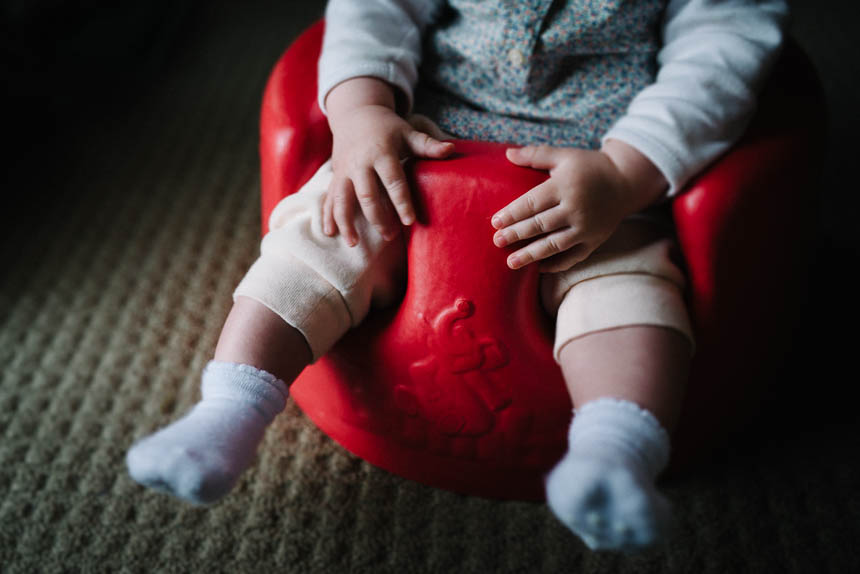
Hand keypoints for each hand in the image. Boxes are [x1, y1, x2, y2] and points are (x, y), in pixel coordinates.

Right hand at [323, 83, 453, 245]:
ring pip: (342, 199)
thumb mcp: (407, 133)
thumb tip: (451, 149)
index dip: (401, 202)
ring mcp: (344, 171)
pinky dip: (327, 215)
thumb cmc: (388, 128)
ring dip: (346, 222)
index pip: (393, 180)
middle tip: (390, 236)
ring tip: (353, 244)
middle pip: (367, 195)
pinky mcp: (335, 176)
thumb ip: (428, 145)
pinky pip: (329, 198)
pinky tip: (329, 233)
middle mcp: (360, 163)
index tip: (410, 222)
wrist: (355, 114)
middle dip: (378, 217)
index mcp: (381, 152)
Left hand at [491, 144, 661, 271]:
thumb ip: (536, 154)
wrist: (626, 182)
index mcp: (566, 186)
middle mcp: (577, 208)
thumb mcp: (565, 156)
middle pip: (541, 225)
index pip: (533, 202)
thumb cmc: (589, 167)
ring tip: (511, 262)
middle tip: (497, 241)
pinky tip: (538, 269)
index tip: (495, 222)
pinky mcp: (594, 241)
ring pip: (554, 245)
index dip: (513, 213)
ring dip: (531, 255)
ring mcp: (587, 228)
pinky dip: (555, 265)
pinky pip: (573, 257)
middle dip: (517, 234)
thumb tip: (508, 154)